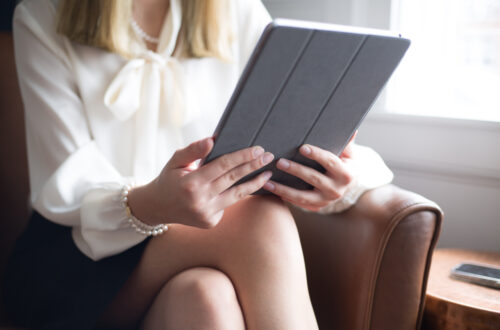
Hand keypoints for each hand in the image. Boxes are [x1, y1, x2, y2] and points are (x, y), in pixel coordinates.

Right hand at [128, 137, 273, 227]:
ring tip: (268, 173)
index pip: (223, 166)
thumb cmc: (168, 179)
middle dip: (253, 167)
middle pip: (233, 179)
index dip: (242, 157)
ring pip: (237, 195)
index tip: (258, 149)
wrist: (157, 207)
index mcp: (191, 182)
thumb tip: (213, 139)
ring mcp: (207, 214)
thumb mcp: (175, 161)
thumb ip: (193, 150)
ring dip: (254, 183)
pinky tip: (247, 185)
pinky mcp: (211, 222)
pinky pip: (228, 204)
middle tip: (269, 157)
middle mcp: (200, 200)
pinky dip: (237, 194)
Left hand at [263, 133, 355, 211]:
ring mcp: (326, 201)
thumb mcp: (348, 153)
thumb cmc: (343, 163)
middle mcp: (338, 190)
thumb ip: (346, 142)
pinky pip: (299, 203)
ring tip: (268, 181)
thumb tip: (353, 129)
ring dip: (284, 189)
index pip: (330, 161)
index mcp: (347, 174)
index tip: (302, 147)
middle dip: (296, 170)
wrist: (345, 184)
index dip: (316, 154)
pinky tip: (272, 190)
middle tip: (280, 162)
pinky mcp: (317, 207)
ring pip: (303, 196)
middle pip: (314, 178)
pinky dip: (285, 197)